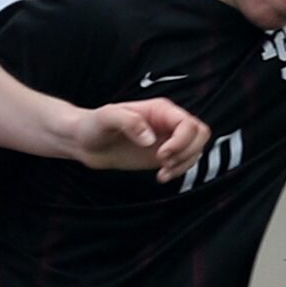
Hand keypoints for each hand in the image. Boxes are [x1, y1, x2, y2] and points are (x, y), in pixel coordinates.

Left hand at [71, 98, 210, 182]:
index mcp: (160, 109)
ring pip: (196, 150)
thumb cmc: (93, 125)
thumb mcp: (106, 117)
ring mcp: (167, 139)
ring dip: (184, 165)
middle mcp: (167, 123)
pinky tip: (160, 177)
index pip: (188, 124)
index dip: (182, 141)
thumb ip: (128, 121)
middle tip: (164, 162)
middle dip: (187, 152)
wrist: (84, 143)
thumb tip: (150, 139)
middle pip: (200, 134)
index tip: (161, 154)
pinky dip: (178, 172)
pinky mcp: (163, 156)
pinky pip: (184, 162)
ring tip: (162, 172)